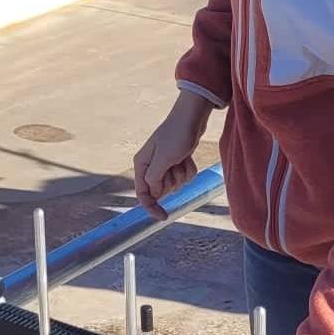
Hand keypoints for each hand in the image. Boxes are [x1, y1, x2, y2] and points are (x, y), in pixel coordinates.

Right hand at [133, 93, 212, 218]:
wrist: (192, 117)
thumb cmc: (176, 135)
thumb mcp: (163, 160)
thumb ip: (155, 179)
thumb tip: (153, 193)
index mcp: (141, 164)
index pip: (143, 193)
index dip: (151, 207)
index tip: (164, 217)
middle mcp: (150, 165)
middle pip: (161, 190)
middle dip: (172, 182)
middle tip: (175, 165)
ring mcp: (164, 163)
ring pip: (175, 184)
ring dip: (182, 174)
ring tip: (183, 158)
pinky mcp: (176, 161)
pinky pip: (184, 176)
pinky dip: (189, 169)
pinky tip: (188, 156)